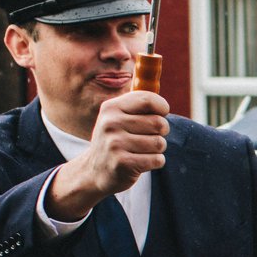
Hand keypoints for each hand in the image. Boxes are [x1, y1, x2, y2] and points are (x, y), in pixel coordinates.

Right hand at [46, 91, 169, 218]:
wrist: (94, 172)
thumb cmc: (116, 141)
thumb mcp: (118, 117)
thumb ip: (138, 103)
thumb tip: (155, 85)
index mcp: (111, 108)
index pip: (148, 100)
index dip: (162, 107)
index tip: (161, 114)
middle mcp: (111, 124)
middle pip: (159, 123)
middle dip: (161, 132)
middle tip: (148, 137)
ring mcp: (115, 144)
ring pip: (160, 143)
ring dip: (157, 149)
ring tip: (141, 151)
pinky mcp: (123, 163)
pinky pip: (157, 159)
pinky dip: (155, 162)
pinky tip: (140, 162)